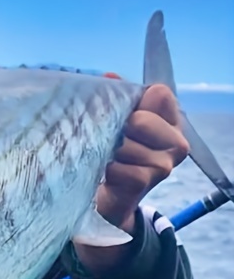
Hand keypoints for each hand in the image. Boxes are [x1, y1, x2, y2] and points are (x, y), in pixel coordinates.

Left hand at [75, 82, 189, 273]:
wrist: (105, 201)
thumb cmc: (111, 155)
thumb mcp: (115, 125)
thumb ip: (116, 99)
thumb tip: (109, 77)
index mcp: (170, 120)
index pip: (159, 95)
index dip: (133, 102)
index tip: (120, 116)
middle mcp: (176, 141)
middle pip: (141, 120)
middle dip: (118, 129)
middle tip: (107, 142)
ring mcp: (164, 164)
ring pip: (128, 145)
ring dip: (108, 151)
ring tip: (103, 159)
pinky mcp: (146, 182)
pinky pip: (121, 168)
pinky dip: (107, 169)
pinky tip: (103, 174)